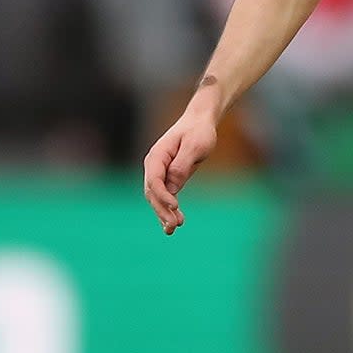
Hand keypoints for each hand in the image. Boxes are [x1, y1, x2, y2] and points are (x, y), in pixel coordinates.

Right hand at [143, 108, 217, 233]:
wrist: (200, 123)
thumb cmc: (199, 132)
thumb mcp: (195, 146)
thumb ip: (182, 165)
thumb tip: (172, 185)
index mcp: (157, 156)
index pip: (154, 180)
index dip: (162, 195)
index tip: (175, 206)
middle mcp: (154, 165)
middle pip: (152, 192)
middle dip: (162, 210)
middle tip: (175, 225)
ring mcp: (159, 172)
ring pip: (156, 198)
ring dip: (163, 213)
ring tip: (173, 229)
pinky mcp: (168, 178)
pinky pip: (164, 196)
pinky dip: (167, 210)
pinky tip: (173, 223)